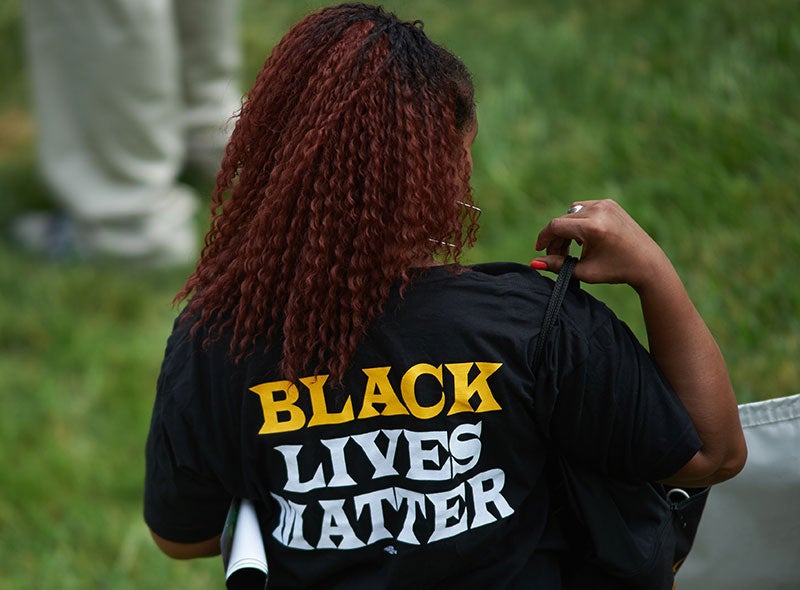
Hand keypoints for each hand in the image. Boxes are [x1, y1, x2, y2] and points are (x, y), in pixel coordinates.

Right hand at [532, 199, 670, 289]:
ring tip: (571, 249)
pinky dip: (578, 222)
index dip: (544, 238)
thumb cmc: (616, 270)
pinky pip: (583, 209)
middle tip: (556, 256)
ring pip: (571, 213)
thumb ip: (557, 266)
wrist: (648, 263)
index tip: (539, 250)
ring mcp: (605, 204)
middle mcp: (599, 211)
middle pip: (562, 220)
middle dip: (555, 238)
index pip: (556, 226)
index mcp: (594, 228)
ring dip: (566, 229)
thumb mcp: (584, 271)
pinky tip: (583, 239)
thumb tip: (534, 263)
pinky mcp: (610, 203)